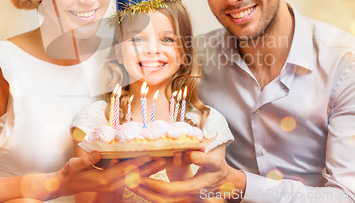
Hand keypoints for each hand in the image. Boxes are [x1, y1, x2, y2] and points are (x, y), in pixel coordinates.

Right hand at [56, 151, 165, 196]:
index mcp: (104, 179)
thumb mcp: (75, 164)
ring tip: (162, 162)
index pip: (124, 170)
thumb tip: (98, 153)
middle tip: (164, 159)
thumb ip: (87, 160)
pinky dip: (141, 172)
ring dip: (148, 170)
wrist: (65, 185)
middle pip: (134, 175)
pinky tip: (149, 167)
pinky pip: (129, 178)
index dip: (137, 162)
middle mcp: (111, 184)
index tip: (150, 155)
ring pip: (134, 177)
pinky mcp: (112, 184)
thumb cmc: (70, 173)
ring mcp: (112, 185)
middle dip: (149, 167)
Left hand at [130, 151, 245, 202]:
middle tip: (128, 182)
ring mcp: (183, 200)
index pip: (168, 190)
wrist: (226, 184)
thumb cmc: (220, 171)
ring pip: (160, 201)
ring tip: (130, 183)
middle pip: (160, 199)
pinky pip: (163, 199)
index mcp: (192, 189)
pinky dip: (151, 193)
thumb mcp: (215, 162)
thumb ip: (204, 159)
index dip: (153, 184)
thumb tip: (192, 155)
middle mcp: (186, 198)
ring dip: (145, 193)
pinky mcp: (181, 199)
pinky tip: (142, 185)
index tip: (140, 177)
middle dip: (143, 191)